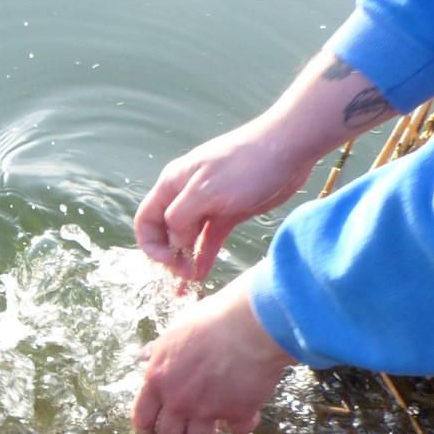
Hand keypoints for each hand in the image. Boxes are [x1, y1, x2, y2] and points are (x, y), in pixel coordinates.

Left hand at [132, 271, 294, 433]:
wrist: (251, 324)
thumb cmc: (212, 319)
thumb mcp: (175, 330)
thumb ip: (160, 350)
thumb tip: (146, 355)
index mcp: (158, 379)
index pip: (142, 416)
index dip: (146, 428)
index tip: (152, 431)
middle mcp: (178, 400)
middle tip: (187, 426)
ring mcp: (207, 410)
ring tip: (214, 424)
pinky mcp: (238, 413)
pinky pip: (238, 431)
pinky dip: (242, 425)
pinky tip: (246, 413)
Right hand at [133, 49, 393, 281]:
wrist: (287, 149)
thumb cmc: (245, 164)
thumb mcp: (206, 191)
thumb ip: (181, 218)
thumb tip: (174, 242)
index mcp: (173, 184)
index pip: (146, 219)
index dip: (150, 244)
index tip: (169, 261)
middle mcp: (186, 194)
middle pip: (165, 231)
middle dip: (169, 256)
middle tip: (184, 275)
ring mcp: (208, 204)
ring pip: (188, 238)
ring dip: (185, 261)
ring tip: (189, 285)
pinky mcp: (229, 213)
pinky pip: (209, 239)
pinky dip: (203, 256)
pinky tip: (202, 274)